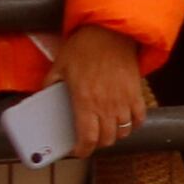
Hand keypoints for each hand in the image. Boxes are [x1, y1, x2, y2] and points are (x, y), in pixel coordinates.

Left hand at [48, 26, 149, 157]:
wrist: (111, 31)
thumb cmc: (85, 47)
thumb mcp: (59, 66)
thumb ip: (50, 84)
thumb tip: (43, 96)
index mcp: (85, 101)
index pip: (87, 137)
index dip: (83, 150)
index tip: (78, 151)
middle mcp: (107, 104)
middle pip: (107, 138)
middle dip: (97, 144)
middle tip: (90, 141)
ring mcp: (124, 99)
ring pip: (123, 131)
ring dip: (114, 136)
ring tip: (106, 132)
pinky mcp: (136, 92)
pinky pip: (139, 117)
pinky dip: (133, 125)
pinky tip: (126, 124)